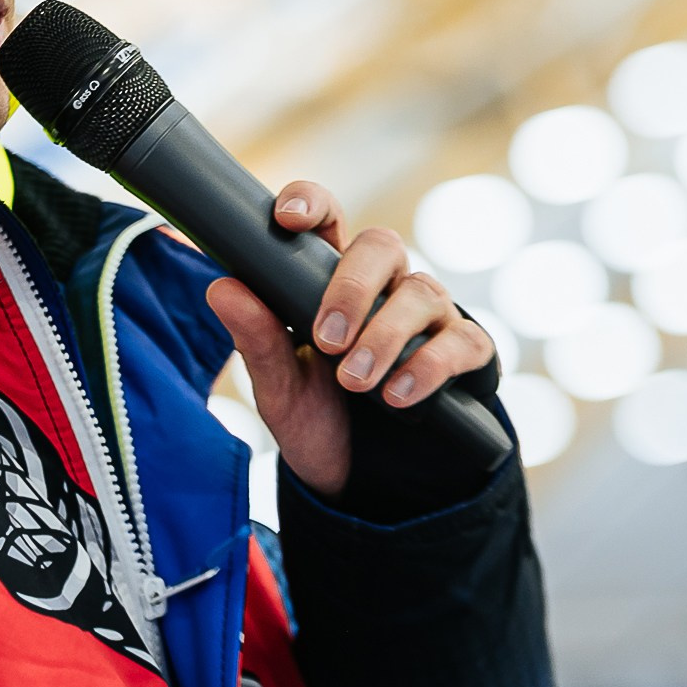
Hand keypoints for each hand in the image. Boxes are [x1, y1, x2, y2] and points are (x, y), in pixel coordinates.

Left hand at [202, 180, 494, 498]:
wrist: (363, 483)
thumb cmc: (318, 418)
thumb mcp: (280, 389)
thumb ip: (257, 340)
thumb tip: (221, 287)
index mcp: (331, 279)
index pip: (327, 219)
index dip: (310, 203)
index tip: (286, 219)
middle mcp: (385, 286)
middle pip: (382, 244)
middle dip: (352, 287)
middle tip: (327, 339)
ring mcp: (429, 317)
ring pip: (422, 291)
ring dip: (385, 336)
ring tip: (356, 382)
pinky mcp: (465, 354)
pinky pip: (461, 341)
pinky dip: (428, 366)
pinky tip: (398, 396)